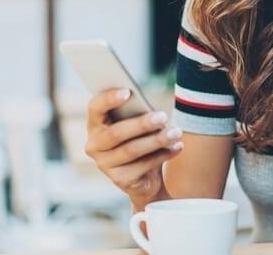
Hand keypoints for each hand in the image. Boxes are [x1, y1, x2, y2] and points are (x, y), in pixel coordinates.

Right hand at [84, 88, 183, 206]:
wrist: (145, 177)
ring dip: (157, 140)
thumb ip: (136, 114)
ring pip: (131, 150)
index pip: (95, 108)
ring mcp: (105, 164)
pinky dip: (163, 154)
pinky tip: (177, 146)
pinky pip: (143, 165)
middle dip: (141, 124)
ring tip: (176, 132)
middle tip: (163, 117)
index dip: (109, 99)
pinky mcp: (120, 180)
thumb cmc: (140, 139)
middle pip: (116, 132)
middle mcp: (94, 145)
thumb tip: (150, 109)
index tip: (128, 92)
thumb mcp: (137, 124)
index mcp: (95, 124)